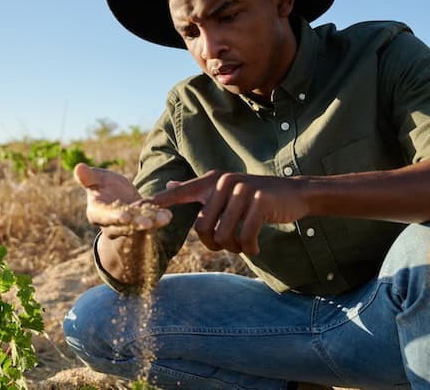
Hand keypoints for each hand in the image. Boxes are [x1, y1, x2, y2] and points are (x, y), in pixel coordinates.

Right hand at [73, 163, 171, 238]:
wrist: (115, 194)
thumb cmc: (102, 185)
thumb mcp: (96, 178)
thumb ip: (88, 177)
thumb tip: (78, 167)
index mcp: (97, 213)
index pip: (106, 217)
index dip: (115, 218)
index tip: (125, 216)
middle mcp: (112, 224)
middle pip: (125, 225)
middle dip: (137, 224)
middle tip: (147, 223)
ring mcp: (128, 225)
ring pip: (140, 225)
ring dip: (153, 223)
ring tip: (164, 218)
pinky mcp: (141, 222)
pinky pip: (151, 221)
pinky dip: (159, 219)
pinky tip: (168, 215)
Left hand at [149, 170, 309, 255]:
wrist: (293, 194)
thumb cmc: (256, 198)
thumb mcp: (226, 190)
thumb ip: (198, 190)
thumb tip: (168, 186)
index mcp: (211, 181)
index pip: (179, 193)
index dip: (157, 204)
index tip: (135, 211)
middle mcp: (223, 182)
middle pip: (203, 228)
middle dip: (215, 245)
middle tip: (229, 246)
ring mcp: (242, 190)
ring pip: (224, 236)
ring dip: (234, 248)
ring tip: (244, 244)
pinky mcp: (260, 201)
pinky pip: (245, 237)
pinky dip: (250, 249)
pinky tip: (256, 248)